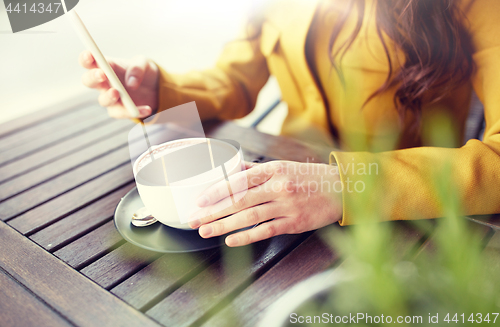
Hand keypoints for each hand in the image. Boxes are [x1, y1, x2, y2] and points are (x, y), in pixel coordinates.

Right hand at [79, 50, 158, 118]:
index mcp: (106, 66)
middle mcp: (104, 83)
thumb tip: (131, 84)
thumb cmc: (143, 71)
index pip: (89, 61)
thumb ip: (137, 68)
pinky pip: (122, 113)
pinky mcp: (119, 110)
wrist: (154, 88)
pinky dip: (133, 112)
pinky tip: (147, 109)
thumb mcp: (144, 64)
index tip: (89, 55)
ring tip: (116, 92)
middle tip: (102, 75)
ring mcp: (110, 98)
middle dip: (93, 77)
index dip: (86, 58)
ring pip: (103, 100)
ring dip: (108, 97)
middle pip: (89, 81)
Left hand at [189, 161, 342, 246]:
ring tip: (205, 231)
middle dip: (213, 210)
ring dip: (224, 225)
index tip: (199, 200)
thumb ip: (256, 170)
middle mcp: (278, 186)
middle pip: (239, 199)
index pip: (239, 180)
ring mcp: (286, 205)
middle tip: (193, 219)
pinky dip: (247, 236)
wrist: (341, 188)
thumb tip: (232, 169)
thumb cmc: (309, 177)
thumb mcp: (283, 166)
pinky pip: (266, 230)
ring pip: (249, 216)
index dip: (216, 191)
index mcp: (273, 169)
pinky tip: (230, 241)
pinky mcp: (294, 222)